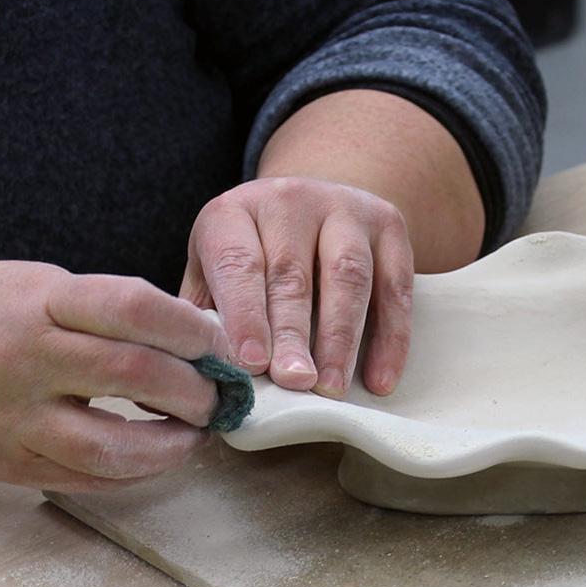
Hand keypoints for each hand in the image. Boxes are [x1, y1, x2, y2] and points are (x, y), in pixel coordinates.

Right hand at [0, 262, 225, 489]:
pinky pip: (90, 480)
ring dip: (174, 445)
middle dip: (195, 390)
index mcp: (41, 303)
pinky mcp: (12, 464)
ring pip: (112, 447)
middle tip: (218, 394)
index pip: (134, 308)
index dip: (193, 330)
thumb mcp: (50, 287)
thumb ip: (119, 309)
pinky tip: (160, 454)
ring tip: (197, 432)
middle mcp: (24, 359)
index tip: (220, 346)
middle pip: (134, 375)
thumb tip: (204, 343)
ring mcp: (14, 419)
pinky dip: (140, 472)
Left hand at [180, 177, 413, 396]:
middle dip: (293, 335)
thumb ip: (205, 318)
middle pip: (292, 274)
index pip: (238, 264)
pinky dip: (390, 338)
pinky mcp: (388, 224)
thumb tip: (190, 378)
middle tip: (294, 382)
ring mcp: (344, 208)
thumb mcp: (212, 273)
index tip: (251, 364)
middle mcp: (289, 200)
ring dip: (341, 337)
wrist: (309, 206)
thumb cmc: (253, 257)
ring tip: (332, 386)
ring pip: (347, 276)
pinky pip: (395, 286)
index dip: (245, 315)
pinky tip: (379, 379)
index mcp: (234, 213)